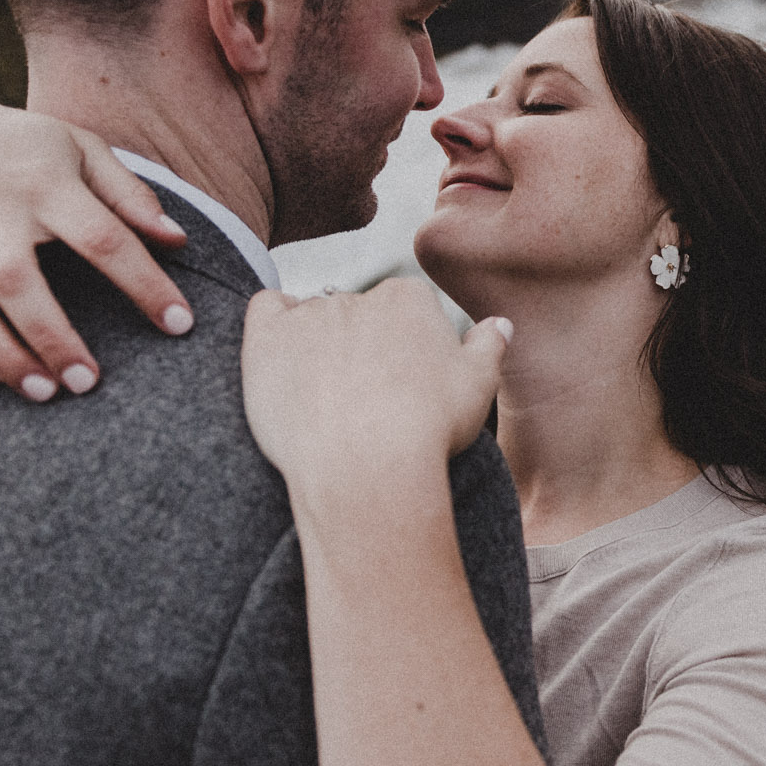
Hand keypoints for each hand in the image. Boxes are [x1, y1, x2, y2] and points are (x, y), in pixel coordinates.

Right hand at [0, 87, 193, 400]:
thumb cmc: (23, 147)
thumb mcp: (81, 149)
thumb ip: (130, 196)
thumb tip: (178, 241)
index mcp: (44, 185)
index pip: (102, 237)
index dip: (144, 283)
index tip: (180, 325)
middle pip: (16, 282)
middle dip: (52, 337)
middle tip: (89, 383)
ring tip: (43, 392)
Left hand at [242, 282, 508, 496]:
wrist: (367, 468)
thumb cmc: (428, 430)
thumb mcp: (479, 387)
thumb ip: (488, 347)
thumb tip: (499, 324)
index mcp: (409, 299)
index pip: (403, 306)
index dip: (402, 344)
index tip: (401, 380)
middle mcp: (358, 296)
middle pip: (356, 312)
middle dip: (358, 345)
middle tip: (362, 398)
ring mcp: (309, 315)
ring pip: (312, 316)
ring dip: (316, 344)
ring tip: (323, 396)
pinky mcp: (268, 339)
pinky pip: (265, 308)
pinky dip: (273, 324)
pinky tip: (283, 357)